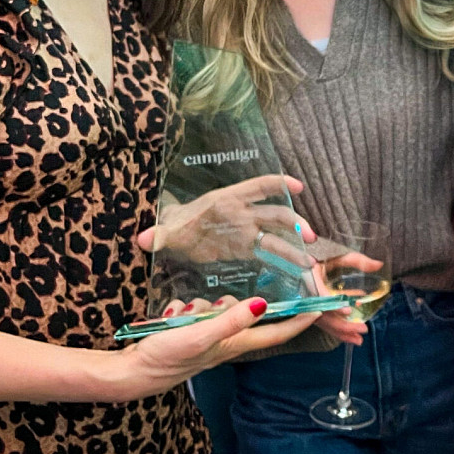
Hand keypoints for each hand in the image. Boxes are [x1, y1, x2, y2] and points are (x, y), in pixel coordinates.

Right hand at [124, 296, 319, 395]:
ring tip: (182, 313)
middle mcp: (228, 341)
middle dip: (255, 303)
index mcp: (236, 343)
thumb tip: (262, 304)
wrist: (132, 373)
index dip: (300, 319)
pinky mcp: (193, 333)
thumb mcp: (200, 335)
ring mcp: (210, 337)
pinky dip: (187, 310)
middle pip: (253, 317)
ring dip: (205, 305)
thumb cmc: (167, 357)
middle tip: (257, 286)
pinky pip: (199, 312)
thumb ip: (230, 320)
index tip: (323, 306)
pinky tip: (170, 315)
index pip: (277, 331)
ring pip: (222, 309)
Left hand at [135, 174, 315, 267]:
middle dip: (295, 223)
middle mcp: (243, 213)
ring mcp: (248, 231)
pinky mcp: (247, 248)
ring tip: (309, 262)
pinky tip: (298, 269)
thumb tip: (143, 239)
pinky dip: (284, 258)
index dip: (278, 184)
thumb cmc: (177, 226)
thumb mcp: (168, 230)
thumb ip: (159, 235)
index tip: (297, 187)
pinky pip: (269, 251)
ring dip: (294, 245)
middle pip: (275, 214)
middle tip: (310, 239)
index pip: (257, 187)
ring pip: (277, 235)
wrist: (177, 234)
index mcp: (228, 200)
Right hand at [305, 249, 384, 345]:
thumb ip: (357, 261)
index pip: (321, 295)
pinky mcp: (312, 310)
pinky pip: (323, 322)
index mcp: (311, 279)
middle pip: (324, 315)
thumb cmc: (320, 256)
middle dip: (343, 325)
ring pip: (323, 322)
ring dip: (341, 332)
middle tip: (363, 329)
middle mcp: (308, 295)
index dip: (334, 304)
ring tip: (358, 339)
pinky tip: (351, 332)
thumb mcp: (338, 256)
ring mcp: (309, 304)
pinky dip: (337, 328)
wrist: (301, 262)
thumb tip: (378, 265)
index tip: (348, 311)